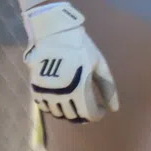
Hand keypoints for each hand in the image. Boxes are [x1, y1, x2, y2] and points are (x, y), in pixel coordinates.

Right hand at [23, 2, 118, 122]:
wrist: (53, 33)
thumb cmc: (81, 47)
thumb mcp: (99, 64)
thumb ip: (107, 87)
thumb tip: (114, 109)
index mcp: (80, 88)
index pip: (90, 114)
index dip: (98, 113)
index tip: (101, 108)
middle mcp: (62, 94)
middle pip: (75, 116)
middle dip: (85, 113)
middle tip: (90, 104)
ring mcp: (47, 93)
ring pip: (60, 114)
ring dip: (71, 112)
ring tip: (77, 101)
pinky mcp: (36, 89)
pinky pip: (46, 108)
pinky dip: (55, 107)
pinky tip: (63, 98)